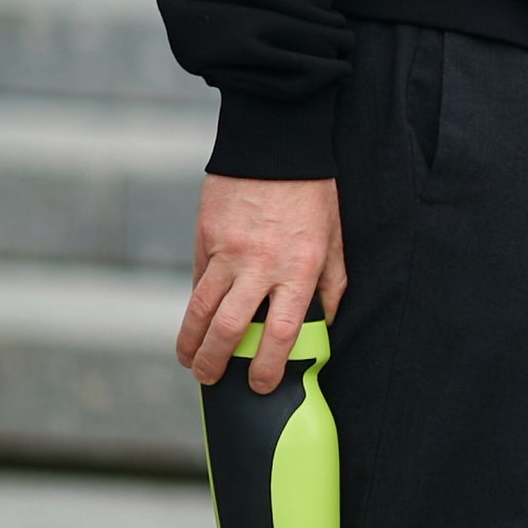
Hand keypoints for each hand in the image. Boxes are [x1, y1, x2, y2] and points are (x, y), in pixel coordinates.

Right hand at [178, 177, 347, 389]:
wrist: (278, 142)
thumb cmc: (313, 191)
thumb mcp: (336, 237)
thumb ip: (332, 283)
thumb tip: (326, 322)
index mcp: (300, 267)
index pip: (281, 332)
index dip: (268, 366)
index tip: (262, 385)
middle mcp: (263, 264)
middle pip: (231, 328)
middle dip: (217, 363)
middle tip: (212, 380)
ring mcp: (230, 251)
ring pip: (202, 309)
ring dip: (192, 342)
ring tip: (191, 361)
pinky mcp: (208, 237)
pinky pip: (198, 279)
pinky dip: (193, 306)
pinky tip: (193, 322)